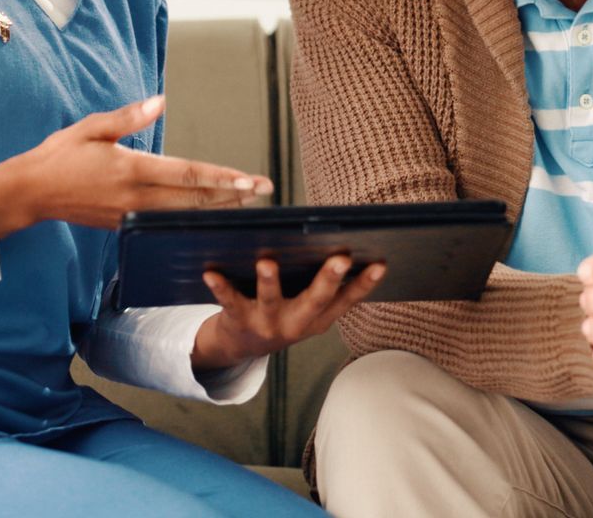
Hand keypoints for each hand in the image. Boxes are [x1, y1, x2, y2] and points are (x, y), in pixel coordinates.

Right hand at [0, 96, 272, 237]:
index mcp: (131, 169)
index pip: (188, 175)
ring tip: (246, 202)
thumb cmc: (60, 155)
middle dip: (232, 196)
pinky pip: (165, 222)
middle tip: (263, 190)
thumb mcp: (92, 127)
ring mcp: (130, 215)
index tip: (249, 181)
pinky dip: (190, 218)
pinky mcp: (124, 225)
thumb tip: (160, 101)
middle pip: (194, 199)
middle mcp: (135, 197)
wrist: (31, 192)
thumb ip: (128, 117)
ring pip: (183, 214)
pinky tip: (207, 214)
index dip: (222, 179)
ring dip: (217, 208)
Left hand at [191, 256, 386, 369]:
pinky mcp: (239, 319)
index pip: (347, 301)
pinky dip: (220, 287)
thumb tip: (346, 246)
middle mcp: (296, 324)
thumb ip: (323, 285)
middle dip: (328, 279)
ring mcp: (267, 323)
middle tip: (340, 258)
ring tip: (267, 262)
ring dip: (269, 282)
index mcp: (318, 319)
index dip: (365, 284)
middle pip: (315, 300)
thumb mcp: (308, 308)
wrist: (240, 346)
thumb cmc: (281, 313)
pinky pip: (229, 301)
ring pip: (271, 300)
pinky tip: (211, 272)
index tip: (381, 263)